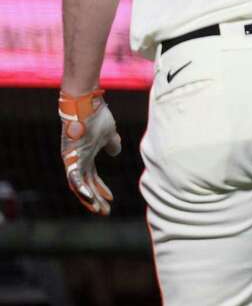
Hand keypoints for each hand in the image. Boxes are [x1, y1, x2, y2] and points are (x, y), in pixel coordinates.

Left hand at [59, 90, 121, 214]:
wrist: (86, 104)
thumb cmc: (97, 116)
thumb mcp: (110, 133)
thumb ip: (112, 143)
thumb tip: (116, 152)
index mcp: (86, 156)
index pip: (92, 177)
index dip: (101, 189)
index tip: (111, 199)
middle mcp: (76, 160)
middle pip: (85, 185)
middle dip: (95, 199)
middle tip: (105, 212)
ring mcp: (72, 160)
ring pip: (79, 185)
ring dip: (89, 198)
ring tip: (98, 209)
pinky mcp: (70, 157)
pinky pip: (74, 177)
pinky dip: (81, 188)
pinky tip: (89, 197)